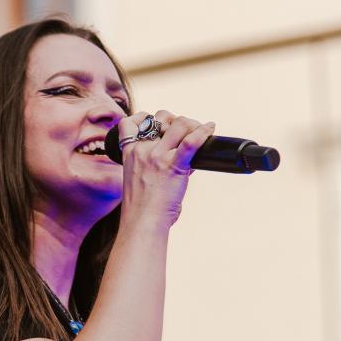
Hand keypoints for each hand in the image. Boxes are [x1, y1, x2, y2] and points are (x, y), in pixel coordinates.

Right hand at [118, 109, 215, 232]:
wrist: (142, 223)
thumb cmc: (143, 208)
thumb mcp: (140, 179)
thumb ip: (154, 164)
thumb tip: (184, 155)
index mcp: (130, 153)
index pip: (130, 123)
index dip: (145, 118)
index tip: (159, 126)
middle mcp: (142, 151)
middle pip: (161, 117)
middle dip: (176, 120)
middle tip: (186, 132)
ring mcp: (157, 157)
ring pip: (180, 124)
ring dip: (192, 124)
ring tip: (200, 132)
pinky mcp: (173, 166)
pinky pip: (191, 142)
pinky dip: (204, 132)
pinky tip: (210, 129)